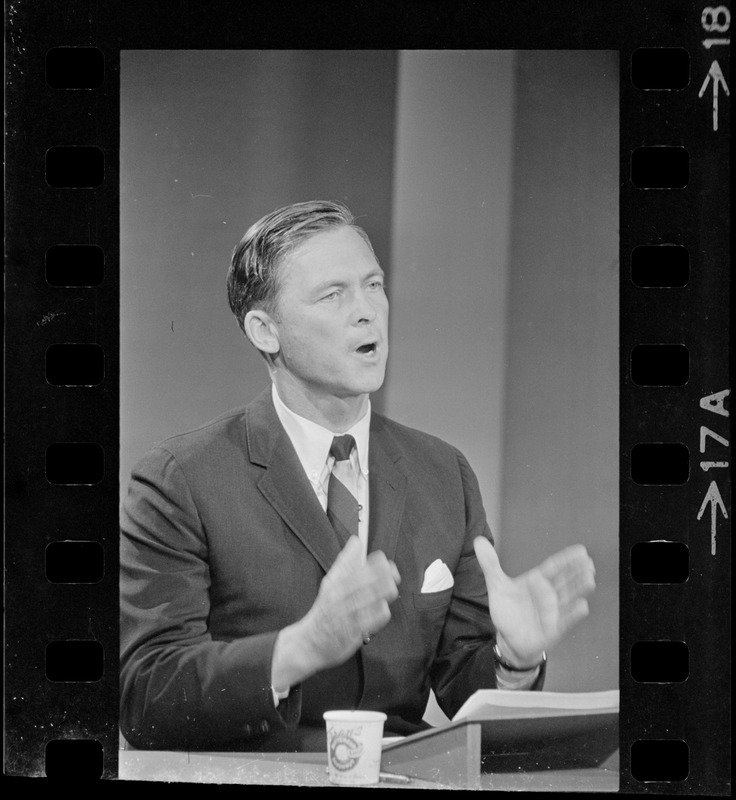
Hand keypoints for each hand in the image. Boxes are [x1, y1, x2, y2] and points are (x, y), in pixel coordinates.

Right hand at [271, 537, 399, 689]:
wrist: (309, 642)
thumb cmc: (325, 608)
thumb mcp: (331, 582)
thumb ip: (345, 562)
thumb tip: (356, 541)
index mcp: (334, 583)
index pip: (355, 566)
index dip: (373, 562)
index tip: (384, 560)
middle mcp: (338, 597)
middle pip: (366, 581)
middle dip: (384, 575)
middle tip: (393, 574)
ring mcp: (345, 615)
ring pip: (371, 598)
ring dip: (385, 592)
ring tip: (390, 589)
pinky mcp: (353, 633)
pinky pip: (373, 619)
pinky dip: (381, 612)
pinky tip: (383, 608)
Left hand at [473, 536, 595, 667]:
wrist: (508, 639)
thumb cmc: (508, 610)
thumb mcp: (496, 585)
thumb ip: (490, 564)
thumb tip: (479, 541)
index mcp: (537, 581)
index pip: (554, 567)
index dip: (566, 559)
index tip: (581, 551)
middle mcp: (548, 594)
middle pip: (565, 580)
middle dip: (576, 572)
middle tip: (588, 563)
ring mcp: (553, 611)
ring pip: (568, 597)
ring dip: (579, 588)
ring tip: (589, 579)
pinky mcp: (553, 628)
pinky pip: (565, 621)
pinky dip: (573, 614)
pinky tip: (582, 606)